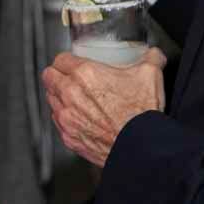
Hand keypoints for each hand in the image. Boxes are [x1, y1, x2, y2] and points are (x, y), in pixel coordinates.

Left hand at [42, 48, 166, 166]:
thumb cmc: (142, 114)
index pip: (60, 59)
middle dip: (56, 74)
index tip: (71, 62)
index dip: (66, 59)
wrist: (141, 148)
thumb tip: (155, 55)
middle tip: (66, 76)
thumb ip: (151, 58)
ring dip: (58, 96)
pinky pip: (57, 122)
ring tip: (71, 97)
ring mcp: (67, 118)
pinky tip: (77, 117)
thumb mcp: (150, 75)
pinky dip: (64, 118)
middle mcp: (70, 95)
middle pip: (48, 77)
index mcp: (85, 74)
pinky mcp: (69, 138)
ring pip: (50, 99)